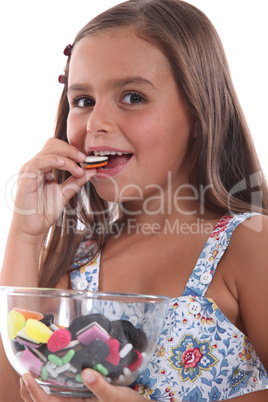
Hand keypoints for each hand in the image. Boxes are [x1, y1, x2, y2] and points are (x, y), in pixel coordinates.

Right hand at [12, 138, 95, 238]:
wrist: (33, 228)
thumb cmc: (45, 211)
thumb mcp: (66, 193)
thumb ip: (77, 181)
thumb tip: (93, 170)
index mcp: (44, 167)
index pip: (57, 148)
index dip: (73, 151)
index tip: (87, 160)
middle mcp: (36, 166)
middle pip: (53, 145)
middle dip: (71, 150)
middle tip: (84, 160)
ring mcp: (30, 170)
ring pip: (48, 151)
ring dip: (67, 156)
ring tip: (78, 168)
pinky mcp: (26, 176)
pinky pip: (40, 161)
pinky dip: (54, 160)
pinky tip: (65, 165)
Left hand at [20, 369, 144, 401]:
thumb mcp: (116, 395)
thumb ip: (101, 386)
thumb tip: (85, 373)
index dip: (34, 393)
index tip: (26, 377)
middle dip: (30, 394)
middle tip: (24, 375)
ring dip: (38, 393)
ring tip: (31, 377)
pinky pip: (62, 398)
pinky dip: (52, 390)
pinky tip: (53, 379)